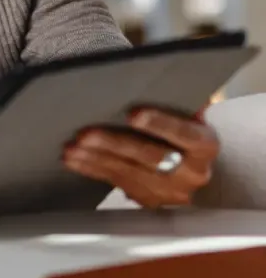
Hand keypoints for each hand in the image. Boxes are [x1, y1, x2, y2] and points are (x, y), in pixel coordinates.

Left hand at [64, 108, 219, 208]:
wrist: (189, 161)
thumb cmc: (181, 126)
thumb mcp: (186, 111)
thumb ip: (176, 99)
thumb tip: (159, 76)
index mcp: (205, 145)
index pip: (185, 134)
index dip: (159, 124)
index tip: (133, 114)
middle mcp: (192, 173)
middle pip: (151, 158)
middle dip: (115, 144)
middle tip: (87, 133)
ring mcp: (171, 192)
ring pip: (129, 173)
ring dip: (96, 159)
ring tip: (72, 147)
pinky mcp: (149, 200)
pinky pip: (117, 183)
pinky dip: (92, 169)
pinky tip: (73, 159)